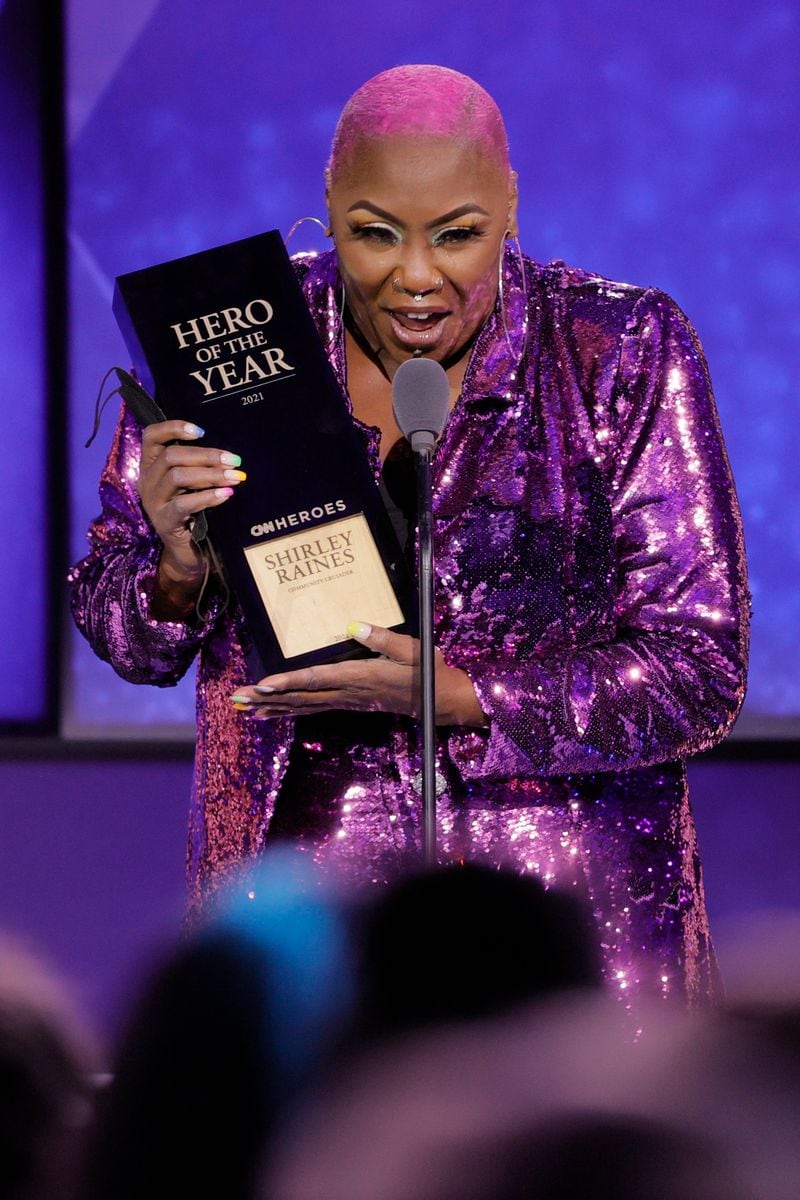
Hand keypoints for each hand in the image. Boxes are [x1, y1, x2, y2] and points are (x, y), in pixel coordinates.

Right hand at [136, 420, 245, 614]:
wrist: (187, 552)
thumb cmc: (193, 512)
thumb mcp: (191, 484)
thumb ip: (198, 465)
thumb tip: (228, 453)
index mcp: (150, 466)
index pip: (151, 435)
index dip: (174, 428)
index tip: (202, 431)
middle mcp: (147, 481)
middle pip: (171, 456)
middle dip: (206, 455)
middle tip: (234, 460)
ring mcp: (153, 502)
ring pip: (177, 476)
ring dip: (210, 474)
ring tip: (235, 478)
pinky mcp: (164, 522)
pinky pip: (184, 504)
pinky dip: (208, 497)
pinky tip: (226, 495)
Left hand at [230, 622, 486, 725]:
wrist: (440, 701)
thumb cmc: (428, 671)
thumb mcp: (412, 650)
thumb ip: (383, 639)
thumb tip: (355, 625)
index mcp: (359, 677)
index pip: (317, 679)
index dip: (289, 682)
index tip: (264, 685)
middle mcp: (348, 693)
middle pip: (301, 697)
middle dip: (267, 698)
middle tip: (237, 697)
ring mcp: (347, 701)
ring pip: (303, 706)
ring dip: (272, 707)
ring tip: (244, 708)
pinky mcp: (349, 703)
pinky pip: (313, 709)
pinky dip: (290, 711)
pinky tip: (273, 713)